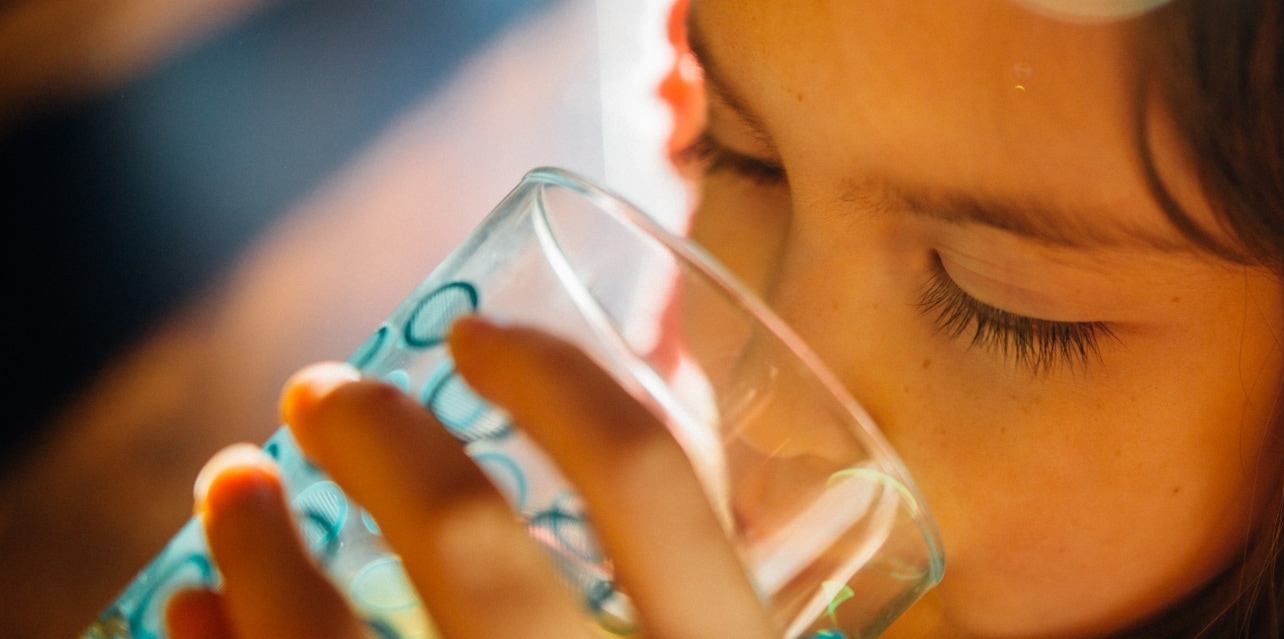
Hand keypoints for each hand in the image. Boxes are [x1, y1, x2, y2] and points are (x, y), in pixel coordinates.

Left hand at [166, 317, 778, 638]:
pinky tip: (192, 613)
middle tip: (323, 392)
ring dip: (258, 543)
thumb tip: (660, 440)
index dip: (557, 380)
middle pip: (470, 539)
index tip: (481, 340)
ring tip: (229, 484)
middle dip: (379, 435)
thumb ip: (707, 601)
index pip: (651, 480)